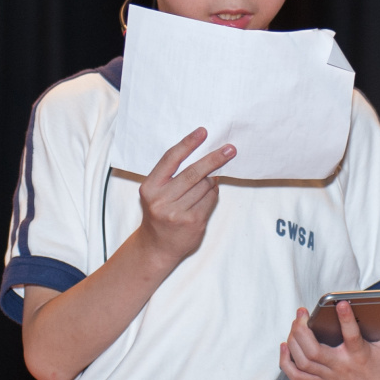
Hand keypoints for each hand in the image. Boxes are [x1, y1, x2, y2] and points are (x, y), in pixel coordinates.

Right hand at [134, 128, 234, 269]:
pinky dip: (213, 194)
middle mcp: (162, 200)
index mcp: (150, 187)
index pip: (171, 159)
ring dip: (211, 181)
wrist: (156, 247)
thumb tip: (204, 157)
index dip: (188, 144)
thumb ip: (173, 176)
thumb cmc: (158, 214)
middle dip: (214, 159)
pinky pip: (210, 200)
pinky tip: (209, 194)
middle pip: (193, 173)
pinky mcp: (193, 222)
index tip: (203, 132)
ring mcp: (178, 213)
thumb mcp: (156, 193)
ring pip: (205, 186)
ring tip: (209, 181)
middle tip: (229, 149)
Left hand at [279, 303, 379, 379]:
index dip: (346, 319)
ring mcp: (328, 376)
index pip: (352, 337)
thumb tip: (378, 303)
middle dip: (302, 329)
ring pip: (302, 361)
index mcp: (360, 355)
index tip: (341, 303)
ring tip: (296, 323)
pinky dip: (285, 361)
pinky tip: (285, 345)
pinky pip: (296, 375)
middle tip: (301, 312)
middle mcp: (342, 367)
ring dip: (293, 340)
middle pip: (314, 351)